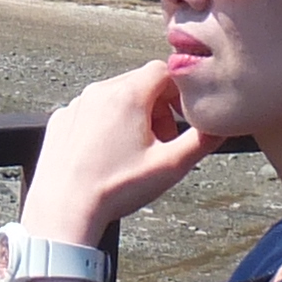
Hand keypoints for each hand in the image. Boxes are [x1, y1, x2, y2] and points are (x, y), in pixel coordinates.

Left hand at [22, 59, 216, 242]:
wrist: (64, 210)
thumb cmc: (115, 189)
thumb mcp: (170, 166)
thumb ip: (201, 141)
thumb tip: (220, 127)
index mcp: (126, 95)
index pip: (163, 71)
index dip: (179, 93)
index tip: (182, 118)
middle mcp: (97, 92)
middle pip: (139, 83)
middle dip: (158, 106)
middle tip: (161, 141)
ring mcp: (75, 105)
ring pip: (114, 97)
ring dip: (132, 115)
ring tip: (135, 151)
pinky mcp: (60, 121)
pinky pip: (91, 111)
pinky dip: (104, 125)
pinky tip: (107, 155)